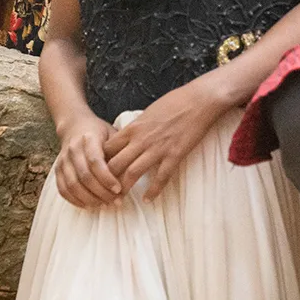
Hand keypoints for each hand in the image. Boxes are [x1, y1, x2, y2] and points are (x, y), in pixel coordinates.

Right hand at [55, 112, 121, 208]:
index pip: (95, 162)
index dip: (107, 178)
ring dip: (89, 199)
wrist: (75, 126)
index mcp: (89, 139)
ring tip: (104, 205)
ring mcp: (63, 160)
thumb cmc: (99, 132)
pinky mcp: (57, 170)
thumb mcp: (112, 134)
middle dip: (100, 192)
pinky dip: (75, 200)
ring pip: (72, 185)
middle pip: (84, 176)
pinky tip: (89, 205)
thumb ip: (119, 150)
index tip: (119, 189)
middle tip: (115, 201)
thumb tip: (131, 170)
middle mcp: (73, 149)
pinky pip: (63, 189)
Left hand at [103, 75, 225, 200]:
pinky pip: (160, 178)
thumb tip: (131, 135)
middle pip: (115, 164)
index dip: (101, 162)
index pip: (108, 148)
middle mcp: (141, 140)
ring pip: (132, 173)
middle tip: (104, 191)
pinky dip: (153, 191)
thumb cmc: (176, 101)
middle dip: (106, 180)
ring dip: (124, 189)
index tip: (99, 172)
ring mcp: (157, 149)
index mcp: (134, 127)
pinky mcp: (174, 155)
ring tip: (119, 200)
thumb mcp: (149, 111)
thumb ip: (138, 126)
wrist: (200, 100)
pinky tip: (148, 199)